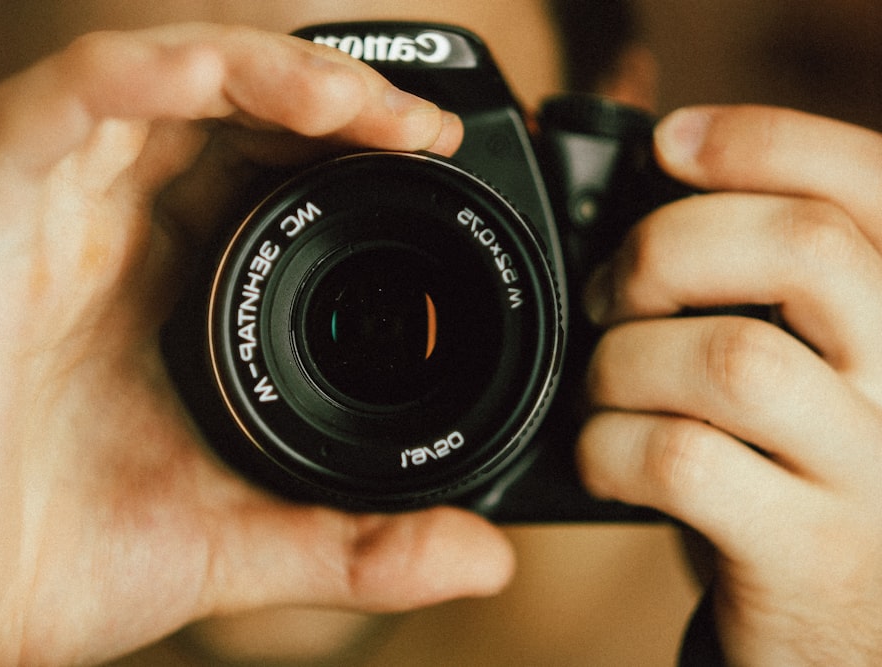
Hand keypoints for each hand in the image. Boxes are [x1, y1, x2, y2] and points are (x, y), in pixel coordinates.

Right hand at [0, 24, 512, 664]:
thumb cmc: (79, 561)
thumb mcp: (252, 540)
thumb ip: (365, 542)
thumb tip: (486, 555)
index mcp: (177, 283)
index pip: (270, 163)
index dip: (352, 142)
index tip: (434, 155)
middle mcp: (116, 235)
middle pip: (225, 105)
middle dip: (324, 93)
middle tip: (412, 124)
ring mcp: (51, 224)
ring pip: (150, 80)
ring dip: (253, 67)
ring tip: (349, 99)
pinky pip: (48, 112)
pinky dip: (127, 74)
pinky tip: (204, 73)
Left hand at [578, 106, 881, 664]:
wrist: (844, 625)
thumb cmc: (796, 466)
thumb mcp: (805, 358)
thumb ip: (755, 274)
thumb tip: (659, 163)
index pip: (869, 184)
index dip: (765, 140)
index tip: (672, 142)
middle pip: (800, 249)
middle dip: (665, 250)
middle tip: (612, 295)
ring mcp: (872, 471)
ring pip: (729, 357)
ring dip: (625, 361)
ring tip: (607, 387)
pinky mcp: (810, 552)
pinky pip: (682, 460)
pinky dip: (609, 445)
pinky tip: (605, 455)